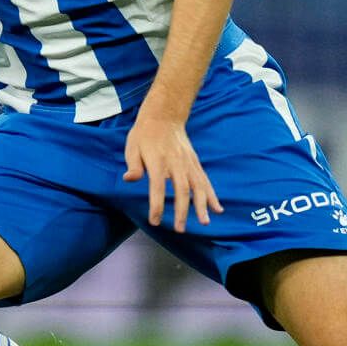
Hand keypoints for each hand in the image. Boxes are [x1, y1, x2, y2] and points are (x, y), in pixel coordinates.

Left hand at [123, 110, 220, 232]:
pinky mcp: (195, 163)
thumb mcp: (132, 146)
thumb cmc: (144, 134)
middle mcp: (175, 163)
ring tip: (204, 222)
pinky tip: (217, 209)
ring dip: (202, 205)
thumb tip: (129, 179)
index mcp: (157, 161)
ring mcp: (188, 163)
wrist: (164, 116)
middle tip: (179, 229)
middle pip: (181, 189)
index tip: (155, 221)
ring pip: (197, 186)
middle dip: (182, 210)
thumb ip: (133, 165)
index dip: (157, 205)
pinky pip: (205, 180)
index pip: (158, 187)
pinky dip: (212, 195)